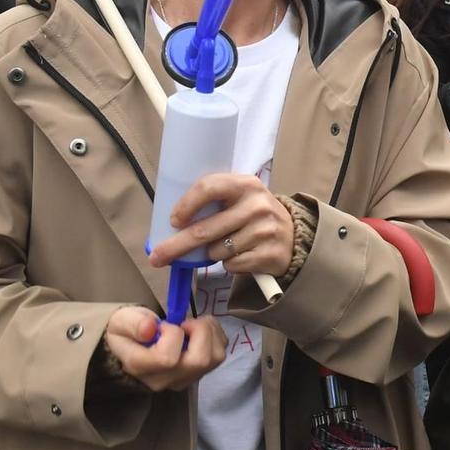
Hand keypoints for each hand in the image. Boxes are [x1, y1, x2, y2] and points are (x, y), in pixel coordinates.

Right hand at [100, 305, 227, 391]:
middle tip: (186, 322)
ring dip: (211, 333)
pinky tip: (200, 330)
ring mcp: (184, 379)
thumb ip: (134, 323)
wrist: (131, 345)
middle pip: (198, 361)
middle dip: (200, 331)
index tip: (164, 325)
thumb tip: (151, 328)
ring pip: (214, 358)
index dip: (172, 334)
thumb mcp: (122, 321)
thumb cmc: (127, 332)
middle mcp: (164, 379)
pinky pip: (219, 355)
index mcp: (141, 367)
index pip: (167, 358)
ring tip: (194, 324)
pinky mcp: (198, 375)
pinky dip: (216, 337)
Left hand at [147, 173, 293, 276]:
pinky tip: (241, 255)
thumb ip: (214, 200)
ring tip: (227, 245)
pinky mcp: (269, 253)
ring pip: (217, 250)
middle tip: (157, 258)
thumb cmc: (253, 215)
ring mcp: (265, 230)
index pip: (209, 187)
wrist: (292, 236)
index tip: (173, 221)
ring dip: (212, 253)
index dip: (186, 205)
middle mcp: (256, 205)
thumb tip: (169, 222)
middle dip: (176, 246)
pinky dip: (229, 264)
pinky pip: (232, 265)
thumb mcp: (239, 198)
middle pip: (205, 229)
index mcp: (245, 184)